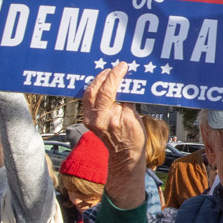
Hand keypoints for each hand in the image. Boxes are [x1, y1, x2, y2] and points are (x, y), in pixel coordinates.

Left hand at [81, 64, 148, 209]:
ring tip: (107, 72)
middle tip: (115, 67)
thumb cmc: (133, 139)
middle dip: (106, 76)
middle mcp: (97, 120)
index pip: (110, 92)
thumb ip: (127, 103)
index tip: (122, 66)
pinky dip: (93, 89)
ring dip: (97, 80)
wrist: (124, 156)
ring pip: (88, 94)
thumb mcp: (135, 120)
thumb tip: (123, 86)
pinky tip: (100, 82)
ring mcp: (90, 120)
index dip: (116, 76)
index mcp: (110, 119)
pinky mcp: (88, 120)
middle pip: (97, 91)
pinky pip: (88, 99)